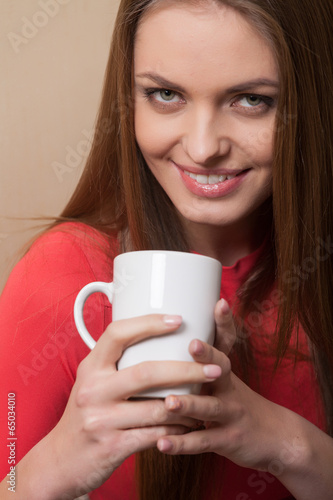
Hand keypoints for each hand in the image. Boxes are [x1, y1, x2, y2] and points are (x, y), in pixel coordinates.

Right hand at [31, 314, 221, 498]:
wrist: (61, 461)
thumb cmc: (85, 414)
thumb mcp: (91, 382)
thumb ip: (115, 364)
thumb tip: (154, 339)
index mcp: (90, 368)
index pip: (117, 334)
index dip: (149, 324)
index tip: (178, 320)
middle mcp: (93, 390)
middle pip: (147, 372)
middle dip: (187, 370)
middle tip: (214, 369)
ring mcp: (102, 420)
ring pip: (158, 408)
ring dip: (189, 406)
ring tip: (208, 400)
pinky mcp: (112, 447)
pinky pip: (156, 436)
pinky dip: (178, 430)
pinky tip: (190, 425)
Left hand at [156, 300, 299, 471]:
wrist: (275, 436)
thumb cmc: (237, 402)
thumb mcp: (226, 380)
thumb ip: (202, 363)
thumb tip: (172, 335)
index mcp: (225, 371)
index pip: (226, 342)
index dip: (225, 322)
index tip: (220, 303)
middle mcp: (229, 388)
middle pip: (220, 369)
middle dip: (206, 356)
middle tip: (192, 344)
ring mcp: (230, 414)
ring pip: (209, 408)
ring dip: (189, 404)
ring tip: (169, 401)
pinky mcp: (227, 440)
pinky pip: (202, 442)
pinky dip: (181, 444)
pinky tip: (161, 444)